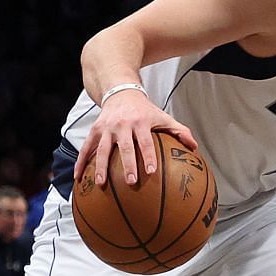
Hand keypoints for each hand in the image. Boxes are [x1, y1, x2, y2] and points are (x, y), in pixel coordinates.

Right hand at [73, 89, 197, 187]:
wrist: (121, 91)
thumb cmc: (145, 110)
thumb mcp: (163, 116)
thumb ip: (179, 131)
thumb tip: (195, 147)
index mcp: (140, 123)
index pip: (146, 142)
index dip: (149, 157)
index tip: (152, 172)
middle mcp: (122, 126)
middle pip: (125, 148)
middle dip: (127, 165)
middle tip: (130, 182)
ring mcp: (106, 128)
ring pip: (101, 149)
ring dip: (100, 167)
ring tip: (102, 184)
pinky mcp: (94, 130)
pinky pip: (86, 148)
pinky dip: (81, 162)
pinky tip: (79, 178)